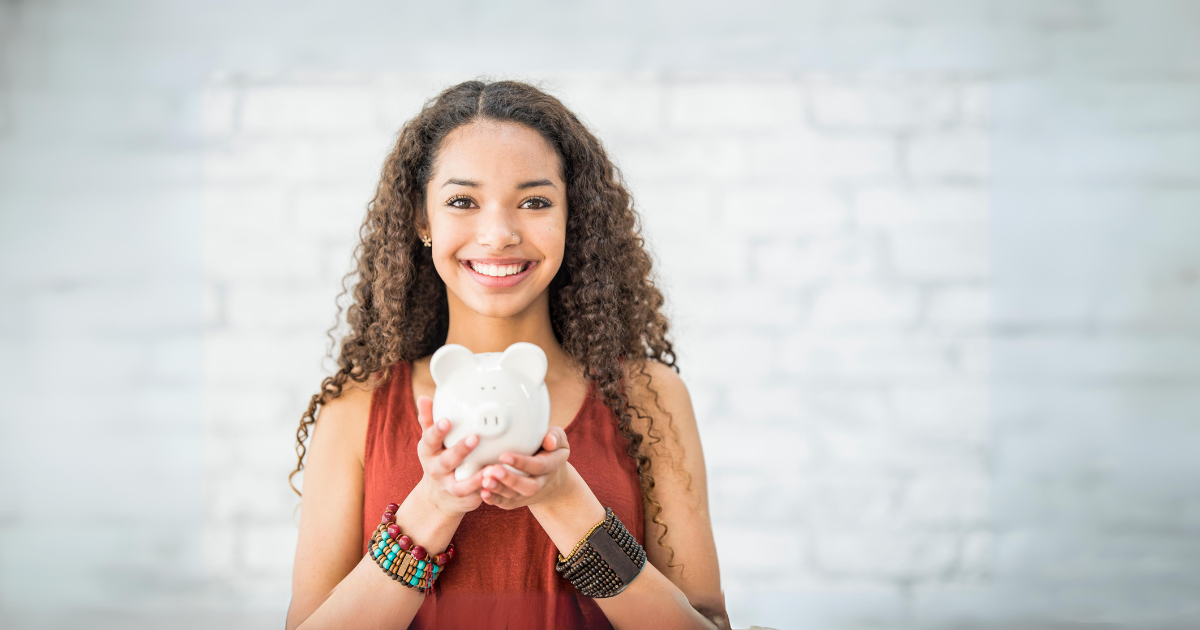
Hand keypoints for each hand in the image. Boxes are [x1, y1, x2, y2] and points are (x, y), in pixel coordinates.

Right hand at [415, 394, 484, 515]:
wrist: (438, 497)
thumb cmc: (438, 460)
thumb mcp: (430, 442)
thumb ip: (429, 420)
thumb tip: (424, 398)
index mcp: (429, 452)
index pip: (429, 440)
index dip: (437, 431)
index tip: (447, 420)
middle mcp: (437, 471)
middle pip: (446, 461)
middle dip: (459, 450)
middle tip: (474, 438)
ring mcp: (451, 487)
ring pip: (462, 485)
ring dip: (476, 477)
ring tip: (490, 467)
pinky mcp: (465, 500)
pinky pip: (476, 496)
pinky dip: (486, 490)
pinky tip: (498, 480)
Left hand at [479, 426, 571, 509]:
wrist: (552, 479)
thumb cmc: (550, 451)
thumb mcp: (559, 440)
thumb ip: (555, 436)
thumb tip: (549, 441)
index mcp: (551, 465)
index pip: (538, 466)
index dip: (522, 462)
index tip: (504, 456)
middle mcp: (541, 483)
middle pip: (529, 487)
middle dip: (510, 480)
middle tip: (492, 471)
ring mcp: (529, 494)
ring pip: (515, 496)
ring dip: (499, 490)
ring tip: (485, 481)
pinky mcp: (517, 501)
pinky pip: (506, 503)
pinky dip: (494, 499)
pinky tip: (483, 493)